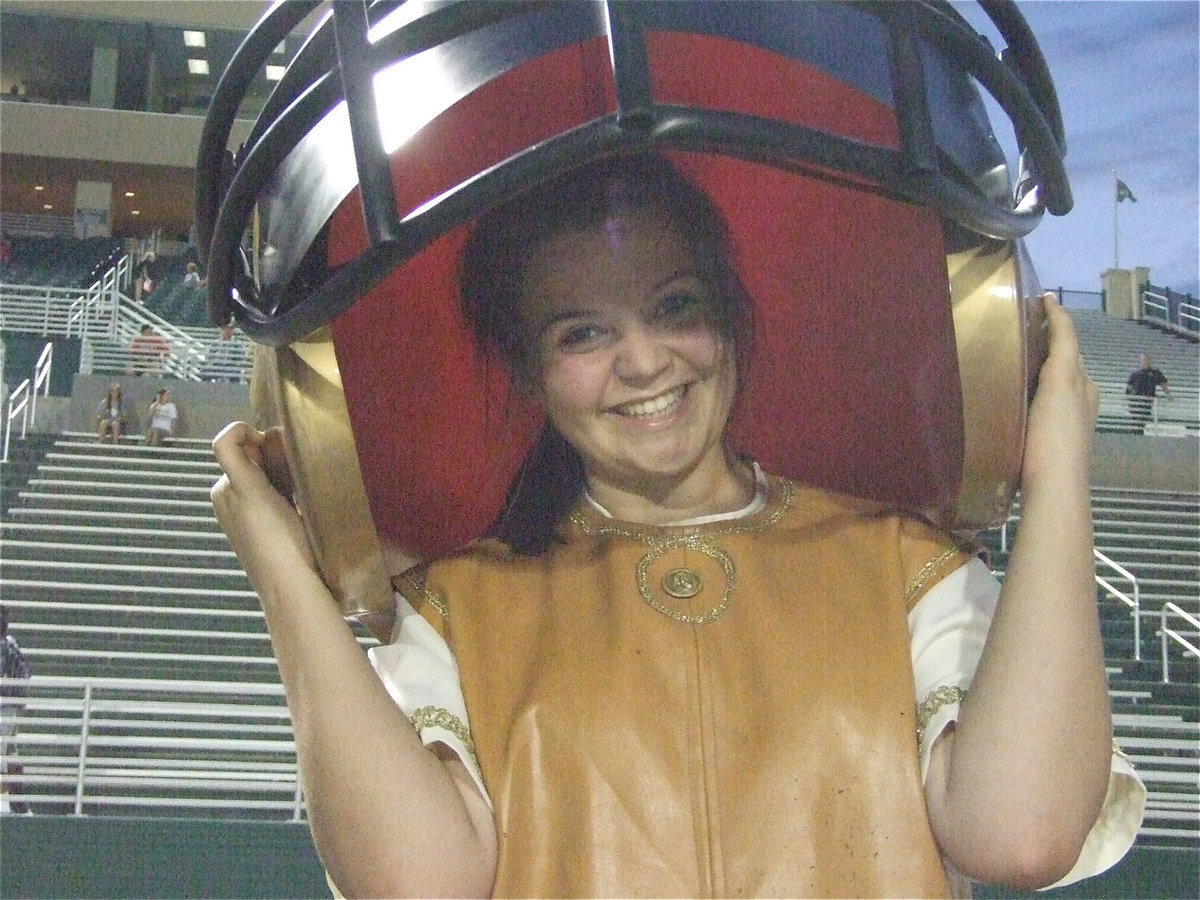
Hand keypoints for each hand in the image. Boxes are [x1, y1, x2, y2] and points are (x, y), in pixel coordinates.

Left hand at [211, 422, 316, 585]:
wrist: (295, 587)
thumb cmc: (275, 539)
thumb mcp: (248, 489)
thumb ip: (233, 454)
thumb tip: (238, 428)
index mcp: (223, 490)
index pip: (234, 445)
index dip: (256, 437)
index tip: (280, 449)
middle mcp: (232, 502)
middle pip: (253, 460)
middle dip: (273, 457)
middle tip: (296, 470)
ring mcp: (252, 519)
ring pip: (268, 479)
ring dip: (285, 475)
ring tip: (303, 490)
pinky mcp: (271, 532)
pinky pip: (278, 499)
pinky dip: (290, 493)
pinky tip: (304, 507)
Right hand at [1021, 294, 1097, 493]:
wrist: (1053, 489)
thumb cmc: (1055, 435)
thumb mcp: (1061, 384)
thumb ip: (1060, 349)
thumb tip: (1052, 308)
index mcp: (1081, 382)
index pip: (1069, 339)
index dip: (1056, 316)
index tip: (1040, 297)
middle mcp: (1078, 398)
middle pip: (1063, 360)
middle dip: (1046, 340)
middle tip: (1017, 324)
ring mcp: (1065, 421)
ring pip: (1052, 382)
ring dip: (1037, 366)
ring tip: (1010, 356)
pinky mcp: (1050, 440)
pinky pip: (1043, 402)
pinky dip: (1033, 389)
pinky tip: (1013, 396)